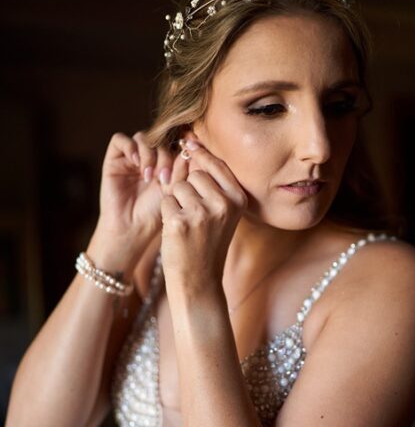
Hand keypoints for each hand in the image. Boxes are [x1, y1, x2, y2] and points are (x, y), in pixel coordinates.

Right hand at [96, 130, 189, 253]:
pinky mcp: (114, 160)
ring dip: (149, 153)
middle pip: (159, 139)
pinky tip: (136, 164)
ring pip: (142, 138)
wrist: (133, 228)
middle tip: (164, 178)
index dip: (178, 150)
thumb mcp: (174, 189)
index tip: (182, 165)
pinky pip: (120, 140)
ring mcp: (131, 158)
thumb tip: (189, 147)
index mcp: (166, 164)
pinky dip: (130, 147)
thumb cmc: (155, 214)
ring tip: (149, 176)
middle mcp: (148, 158)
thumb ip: (182, 169)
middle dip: (164, 157)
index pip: (173, 143)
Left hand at [160, 133, 247, 291]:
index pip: (217, 165)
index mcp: (237, 199)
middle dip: (187, 190)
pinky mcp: (179, 221)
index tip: (190, 145)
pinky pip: (165, 201)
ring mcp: (201, 213)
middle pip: (194, 175)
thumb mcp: (222, 214)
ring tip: (186, 225)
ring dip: (176, 202)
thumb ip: (214, 185)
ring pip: (177, 187)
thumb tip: (192, 145)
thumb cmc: (208, 245)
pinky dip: (166, 214)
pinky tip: (176, 232)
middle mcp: (223, 204)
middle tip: (194, 216)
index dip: (200, 155)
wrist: (199, 281)